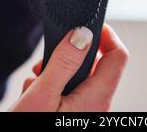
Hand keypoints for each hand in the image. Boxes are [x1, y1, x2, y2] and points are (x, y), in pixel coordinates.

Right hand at [10, 24, 128, 111]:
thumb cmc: (28, 131)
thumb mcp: (43, 94)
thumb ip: (65, 62)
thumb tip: (83, 34)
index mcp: (95, 99)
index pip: (118, 57)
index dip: (106, 36)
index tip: (87, 25)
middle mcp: (95, 107)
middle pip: (95, 66)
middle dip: (71, 56)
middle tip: (49, 60)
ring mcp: (84, 112)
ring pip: (79, 78)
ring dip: (57, 72)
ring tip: (37, 80)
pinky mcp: (72, 116)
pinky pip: (69, 92)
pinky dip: (52, 86)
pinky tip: (34, 94)